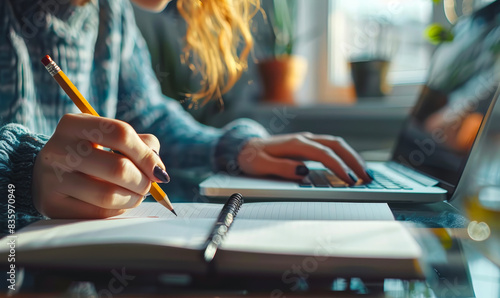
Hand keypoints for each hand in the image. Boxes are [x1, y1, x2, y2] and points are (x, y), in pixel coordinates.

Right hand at [32, 114, 168, 218]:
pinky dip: (118, 210)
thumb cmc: (90, 153)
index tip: (158, 171)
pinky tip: (119, 203)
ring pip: (108, 195)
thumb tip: (158, 169)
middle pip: (118, 168)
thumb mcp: (109, 138)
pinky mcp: (52, 205)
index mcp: (74, 124)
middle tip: (148, 186)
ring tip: (137, 195)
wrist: (48, 173)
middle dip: (143, 181)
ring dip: (133, 198)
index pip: (121, 134)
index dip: (146, 155)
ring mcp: (51, 178)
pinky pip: (97, 213)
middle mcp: (58, 149)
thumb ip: (140, 144)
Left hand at [237, 133, 371, 184]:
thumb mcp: (260, 166)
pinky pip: (331, 148)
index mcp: (294, 144)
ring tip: (364, 173)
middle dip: (354, 160)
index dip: (338, 166)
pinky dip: (344, 156)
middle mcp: (304, 139)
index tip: (349, 179)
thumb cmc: (251, 157)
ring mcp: (307, 141)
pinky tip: (351, 167)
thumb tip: (303, 171)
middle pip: (336, 145)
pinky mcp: (308, 146)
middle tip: (366, 177)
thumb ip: (281, 168)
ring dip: (352, 157)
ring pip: (336, 144)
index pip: (323, 153)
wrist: (244, 147)